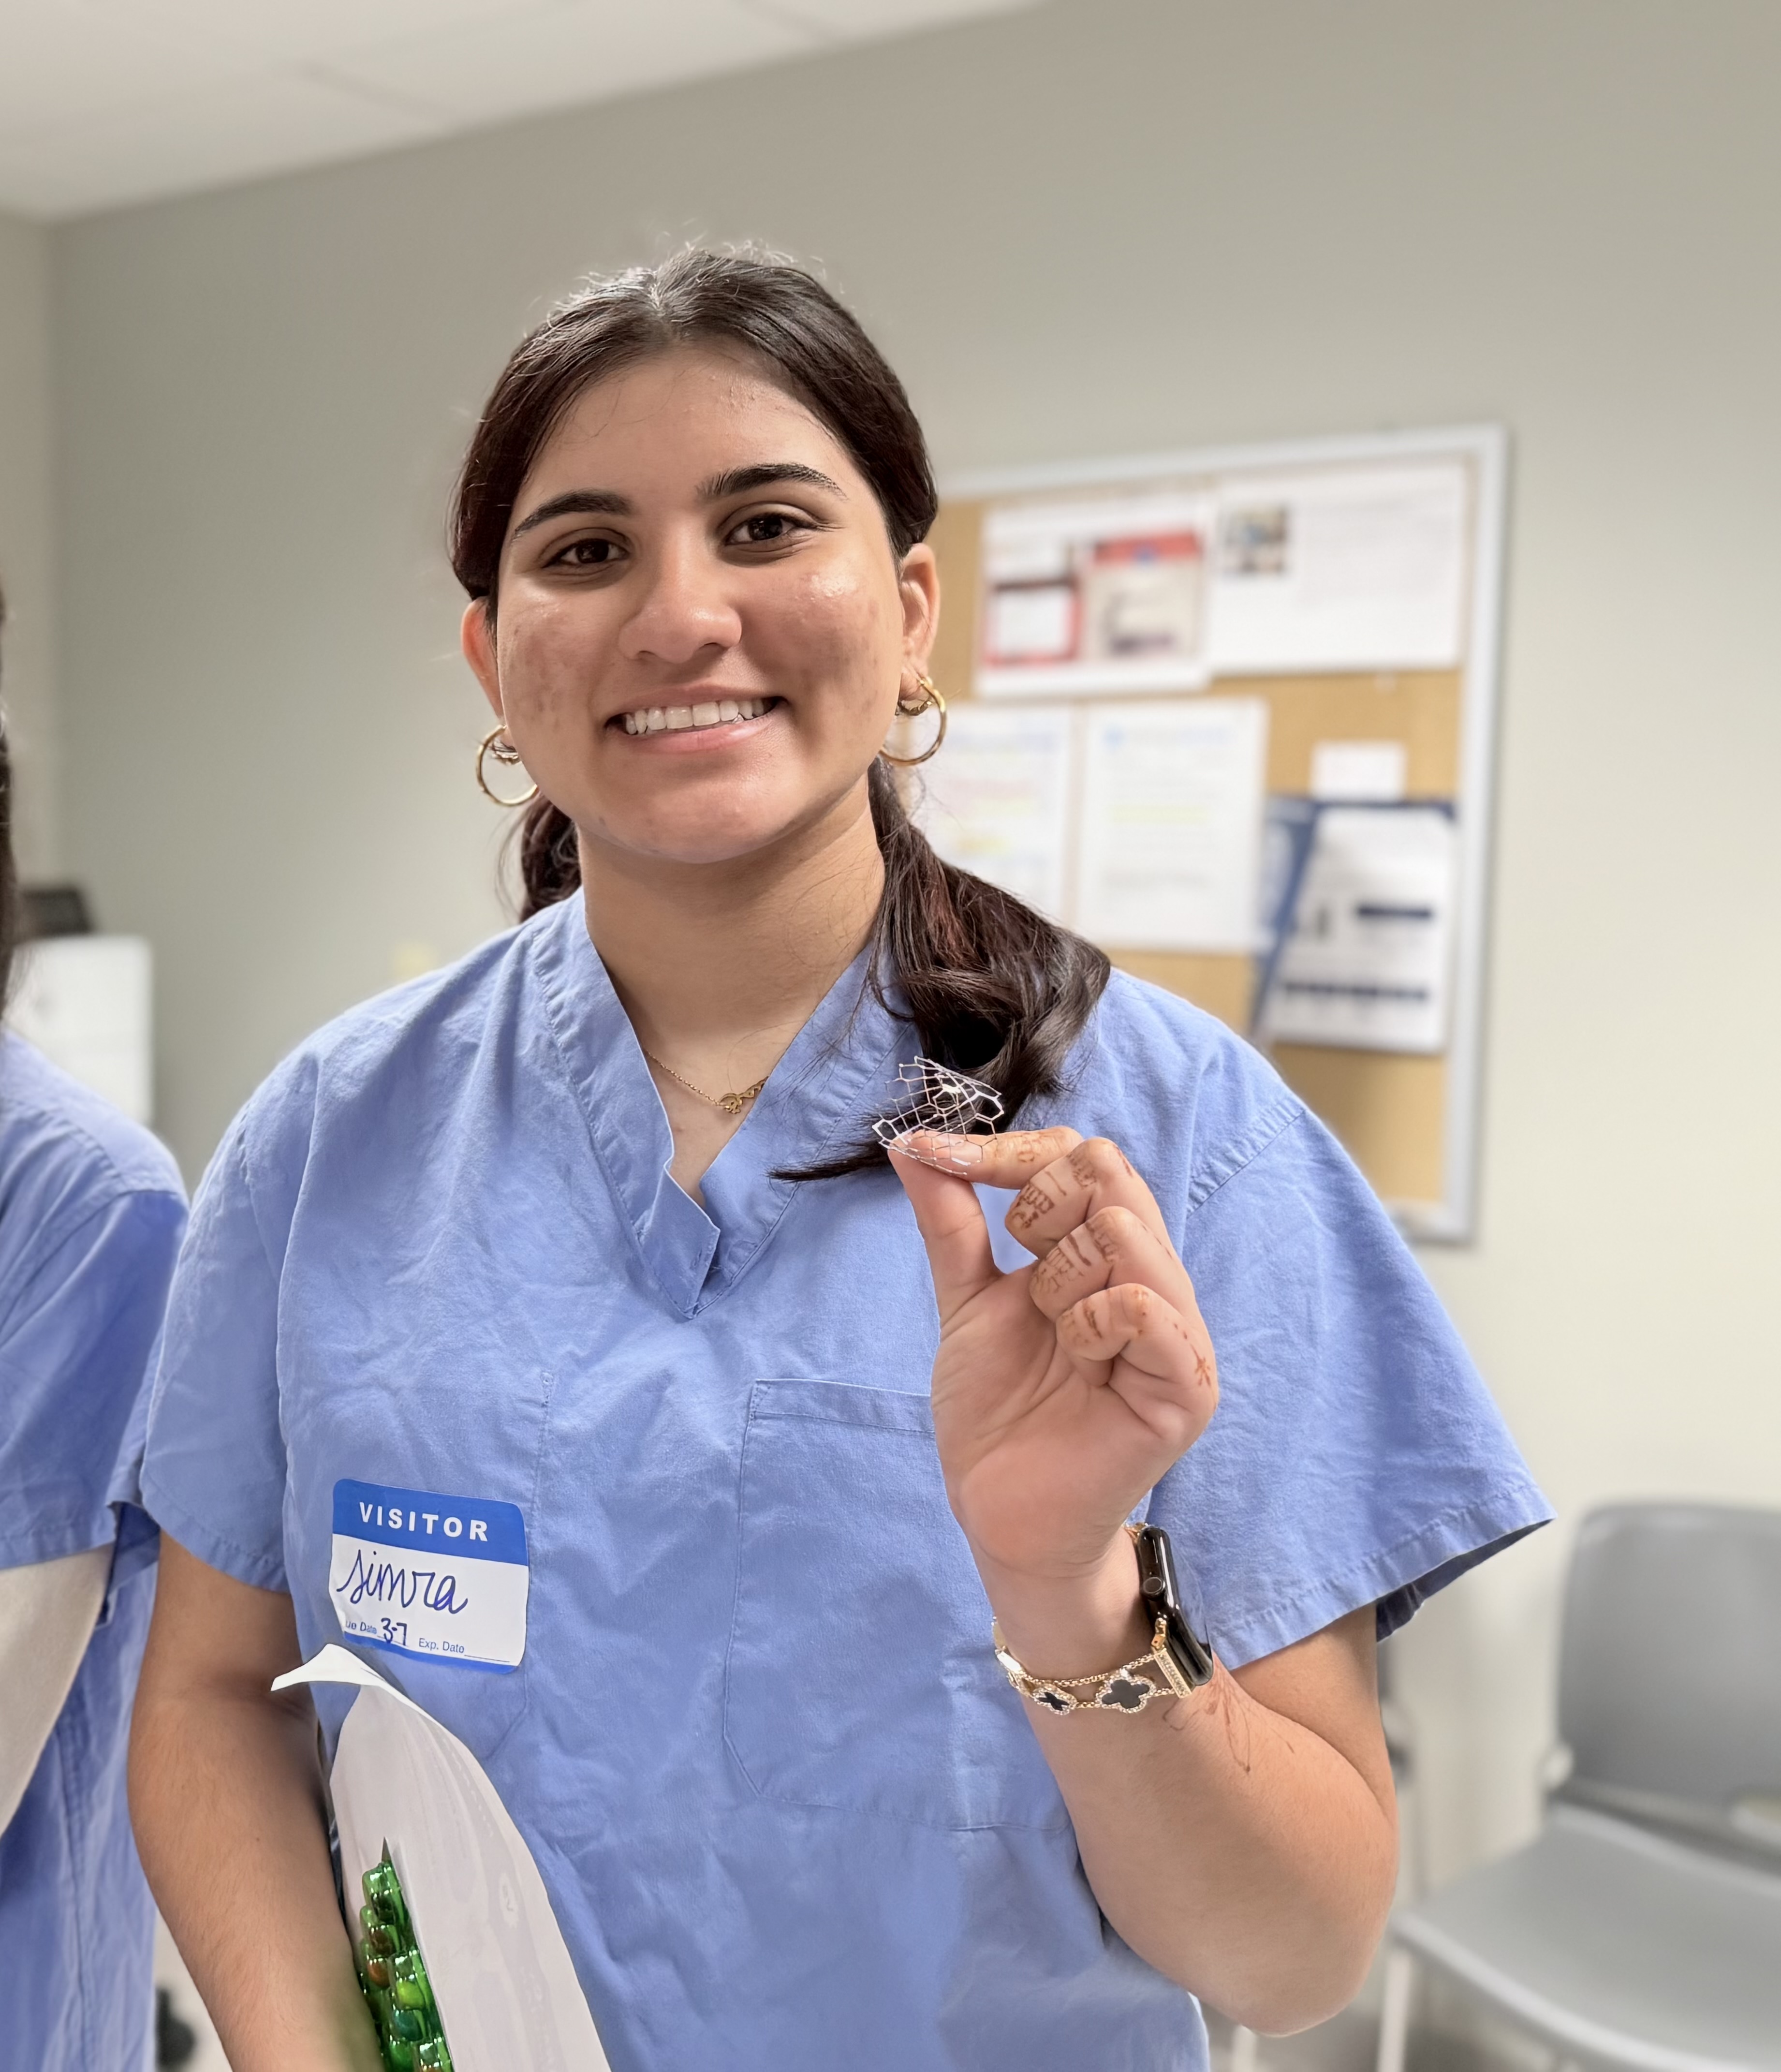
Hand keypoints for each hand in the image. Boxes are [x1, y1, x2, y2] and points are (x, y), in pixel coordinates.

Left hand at [892, 1128, 1217, 1602]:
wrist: (1001, 1514)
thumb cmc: (997, 1411)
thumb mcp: (966, 1300)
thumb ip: (951, 1221)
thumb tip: (913, 1144)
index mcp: (1110, 1253)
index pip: (1084, 1154)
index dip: (1012, 1152)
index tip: (941, 1161)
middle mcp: (1155, 1279)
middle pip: (1108, 1172)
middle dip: (1037, 1213)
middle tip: (1022, 1285)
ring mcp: (1178, 1331)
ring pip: (1122, 1232)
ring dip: (1060, 1280)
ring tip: (1055, 1337)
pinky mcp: (1186, 1386)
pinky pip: (1143, 1306)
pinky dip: (1092, 1321)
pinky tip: (1080, 1362)